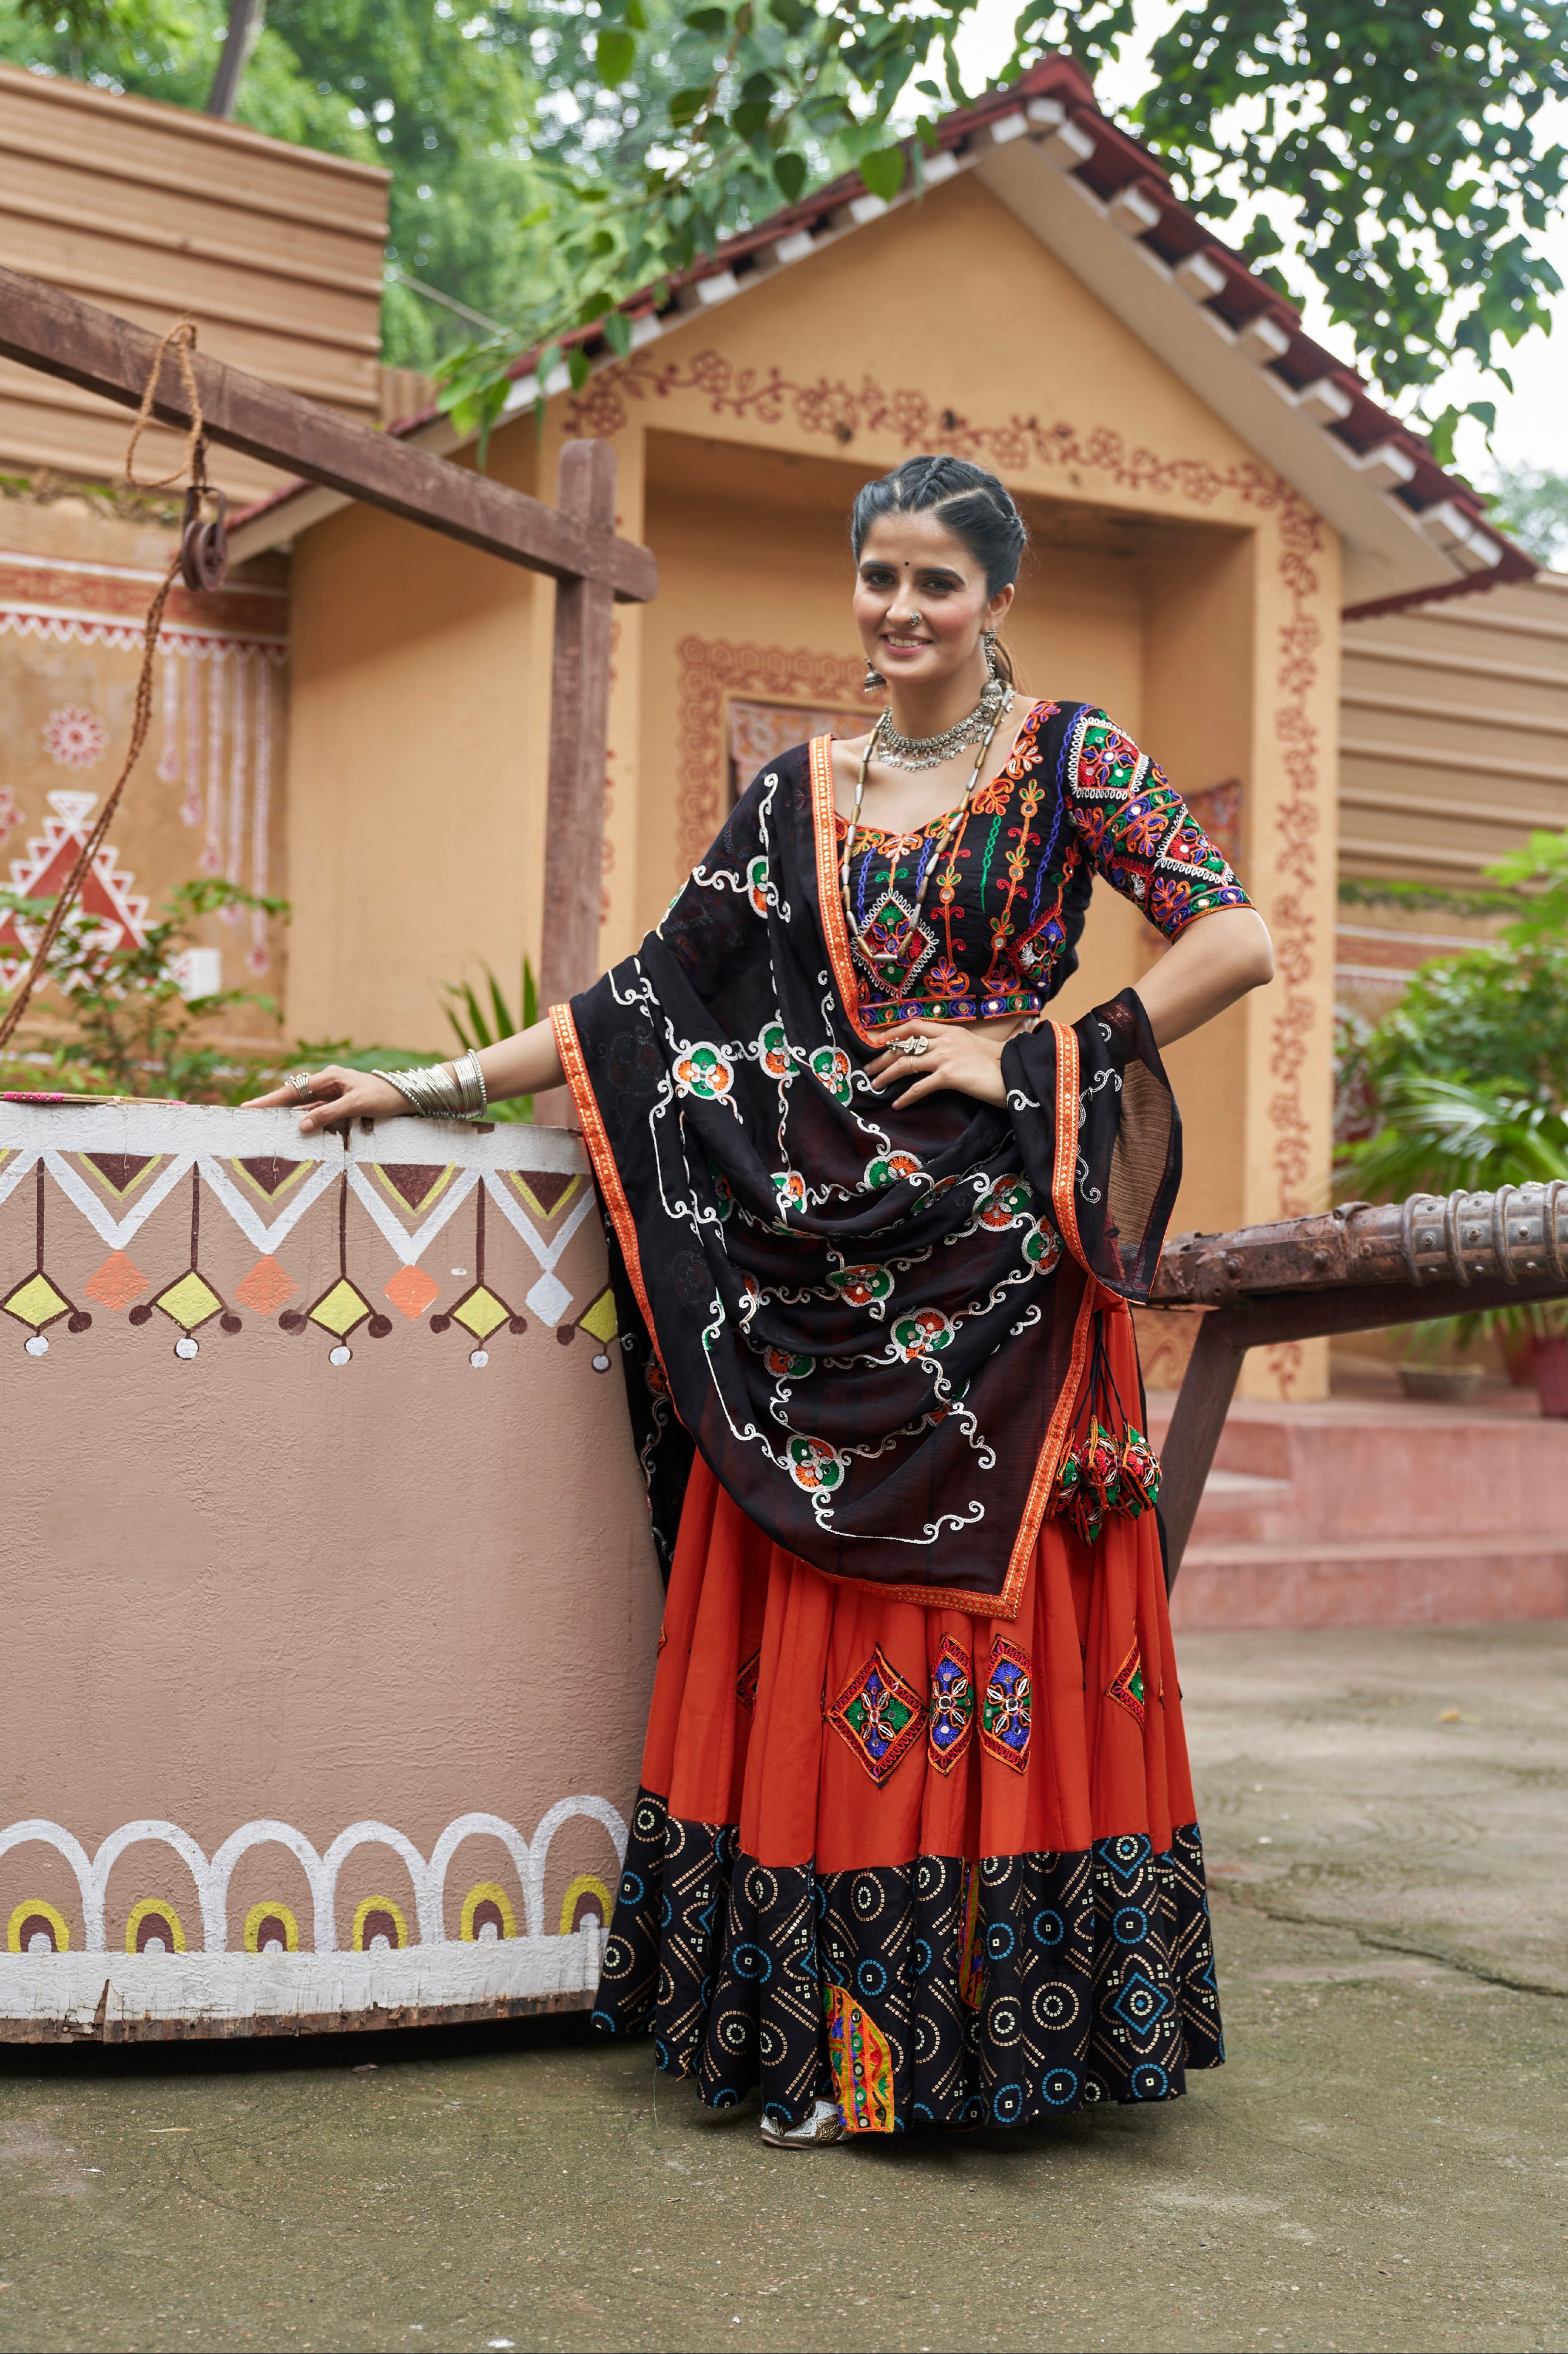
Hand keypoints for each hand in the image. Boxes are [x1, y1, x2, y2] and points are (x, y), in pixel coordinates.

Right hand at [246, 1063, 410, 1134]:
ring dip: (286, 1114)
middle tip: (249, 1115)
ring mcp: (332, 1094)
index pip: (294, 1090)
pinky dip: (304, 1120)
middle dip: (272, 1105)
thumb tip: (301, 1126)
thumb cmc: (383, 1097)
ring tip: (265, 1123)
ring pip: (303, 1106)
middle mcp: (327, 1083)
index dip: (271, 1100)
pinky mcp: (338, 1105)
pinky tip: (292, 1127)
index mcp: (329, 1077)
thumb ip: (328, 1114)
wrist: (405, 1096)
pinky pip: (316, 1112)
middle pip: (294, 1096)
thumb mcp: (356, 1105)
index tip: (250, 1107)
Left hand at [866, 1018, 1008, 1109]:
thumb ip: (959, 1046)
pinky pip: (919, 1087)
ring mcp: (946, 1056)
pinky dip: (905, 1096)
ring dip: (886, 1075)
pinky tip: (897, 1104)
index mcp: (952, 1031)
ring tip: (875, 1085)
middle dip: (883, 1057)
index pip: (915, 1025)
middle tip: (869, 1069)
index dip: (894, 1033)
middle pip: (904, 1045)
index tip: (881, 1042)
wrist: (1017, 1073)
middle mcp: (946, 1040)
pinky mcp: (949, 1075)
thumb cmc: (1002, 1063)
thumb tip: (945, 1053)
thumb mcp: (978, 1047)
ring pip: (906, 1064)